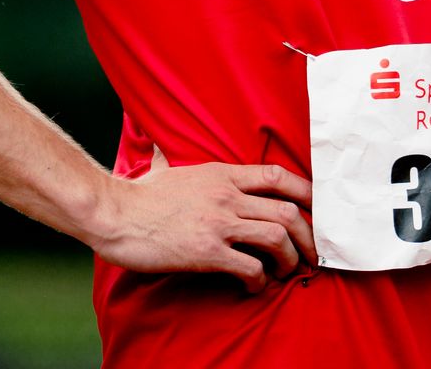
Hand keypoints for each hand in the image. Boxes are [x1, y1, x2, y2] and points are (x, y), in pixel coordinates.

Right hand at [92, 147, 315, 293]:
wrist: (113, 213)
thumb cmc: (137, 193)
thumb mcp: (165, 166)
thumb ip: (173, 156)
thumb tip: (162, 146)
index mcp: (223, 174)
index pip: (278, 176)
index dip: (306, 191)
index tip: (317, 207)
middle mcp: (228, 196)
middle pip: (287, 211)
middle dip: (307, 234)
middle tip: (311, 251)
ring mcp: (219, 223)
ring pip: (276, 238)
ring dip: (288, 259)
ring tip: (286, 271)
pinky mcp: (207, 251)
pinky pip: (249, 266)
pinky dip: (259, 279)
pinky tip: (254, 285)